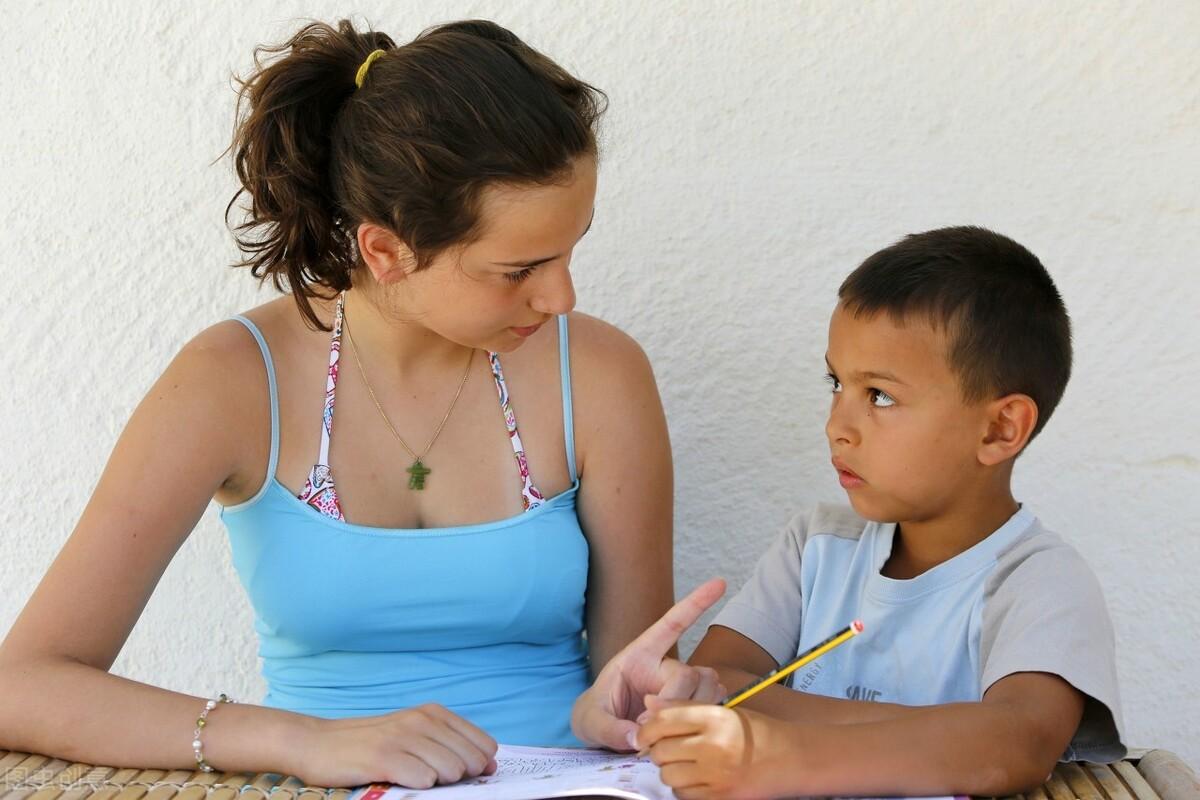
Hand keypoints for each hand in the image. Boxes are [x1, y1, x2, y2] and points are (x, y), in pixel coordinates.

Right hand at [290, 704, 498, 787]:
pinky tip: (401, 780)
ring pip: (451, 771)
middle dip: (461, 778)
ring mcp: (403, 738)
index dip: (479, 766)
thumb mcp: (413, 735)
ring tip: (414, 778)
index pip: (484, 745)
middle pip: (471, 761)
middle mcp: (422, 720)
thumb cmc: (370, 744)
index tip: (463, 776)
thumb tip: (490, 766)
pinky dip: (418, 786)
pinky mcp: (384, 758)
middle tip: (431, 778)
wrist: (317, 743)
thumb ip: (450, 746)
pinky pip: (423, 779)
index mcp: (434, 713)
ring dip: (439, 783)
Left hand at [571, 578, 726, 750]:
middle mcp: (664, 666)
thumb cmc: (595, 717)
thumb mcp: (590, 722)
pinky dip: (701, 720)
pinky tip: (677, 735)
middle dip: (673, 702)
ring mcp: (681, 686)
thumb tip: (637, 736)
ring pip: (708, 687)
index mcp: (639, 656)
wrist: (602, 734)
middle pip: (688, 674)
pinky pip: (712, 705)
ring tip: (657, 735)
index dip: (694, 604)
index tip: (720, 583)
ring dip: (691, 711)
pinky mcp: (692, 705)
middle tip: (646, 727)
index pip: (670, 624)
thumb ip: (609, 728)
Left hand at [637, 697, 799, 799]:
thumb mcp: (722, 710)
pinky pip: (683, 794)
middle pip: (660, 751)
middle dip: (657, 751)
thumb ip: (682, 706)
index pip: (662, 722)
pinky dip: (683, 788)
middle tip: (667, 749)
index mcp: (713, 718)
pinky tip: (696, 778)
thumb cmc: (756, 731)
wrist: (793, 758)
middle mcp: (713, 745)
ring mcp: (717, 774)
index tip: (642, 734)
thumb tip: (646, 703)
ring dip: (670, 770)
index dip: (645, 729)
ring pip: (668, 775)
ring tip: (684, 764)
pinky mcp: (720, 797)